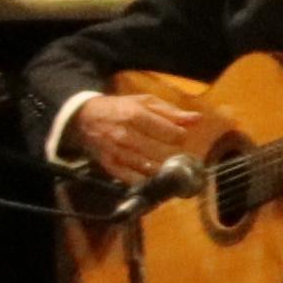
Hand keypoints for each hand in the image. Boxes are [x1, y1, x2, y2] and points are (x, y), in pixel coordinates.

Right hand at [73, 87, 221, 181]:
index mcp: (136, 115)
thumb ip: (171, 112)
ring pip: (151, 168)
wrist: (85, 118)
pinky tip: (154, 175)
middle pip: (163, 152)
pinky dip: (148, 180)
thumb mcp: (144, 102)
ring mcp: (118, 153)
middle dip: (175, 153)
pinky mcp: (111, 167)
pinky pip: (135, 180)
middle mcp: (126, 135)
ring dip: (164, 168)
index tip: (179, 136)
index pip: (171, 133)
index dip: (180, 136)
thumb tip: (196, 119)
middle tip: (176, 151)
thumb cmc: (120, 108)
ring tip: (168, 162)